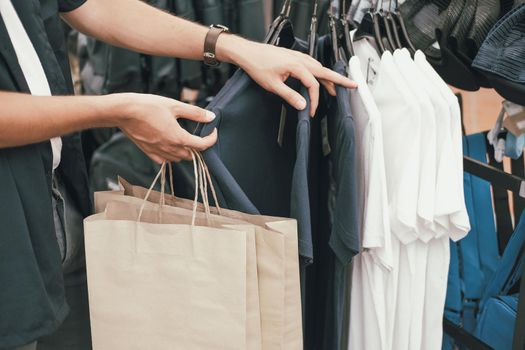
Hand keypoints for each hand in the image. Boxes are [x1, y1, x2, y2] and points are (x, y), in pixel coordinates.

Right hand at [116, 93, 216, 163]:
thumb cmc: (148, 106)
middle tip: (197, 134)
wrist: (124, 111)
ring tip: (182, 138)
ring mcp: (158, 152)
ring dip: (184, 151)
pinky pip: (164, 160)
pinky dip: (170, 155)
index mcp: (178, 138)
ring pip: (178, 159)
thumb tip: (211, 117)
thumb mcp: (175, 106)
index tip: (212, 131)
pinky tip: (168, 144)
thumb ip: (195, 113)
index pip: (202, 145)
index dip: (211, 139)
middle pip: (191, 155)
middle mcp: (170, 149)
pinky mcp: (148, 152)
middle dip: (197, 146)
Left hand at [217, 37, 356, 115]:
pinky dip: (318, 71)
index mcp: (297, 66)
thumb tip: (303, 105)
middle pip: (324, 71)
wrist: (247, 53)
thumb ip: (289, 96)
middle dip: (338, 80)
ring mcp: (297, 56)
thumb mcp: (273, 85)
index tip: (312, 111)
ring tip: (334, 88)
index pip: (313, 85)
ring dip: (327, 77)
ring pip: (318, 67)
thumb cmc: (257, 66)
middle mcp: (300, 59)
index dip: (315, 100)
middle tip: (352, 85)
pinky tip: (318, 76)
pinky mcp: (293, 56)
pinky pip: (311, 64)